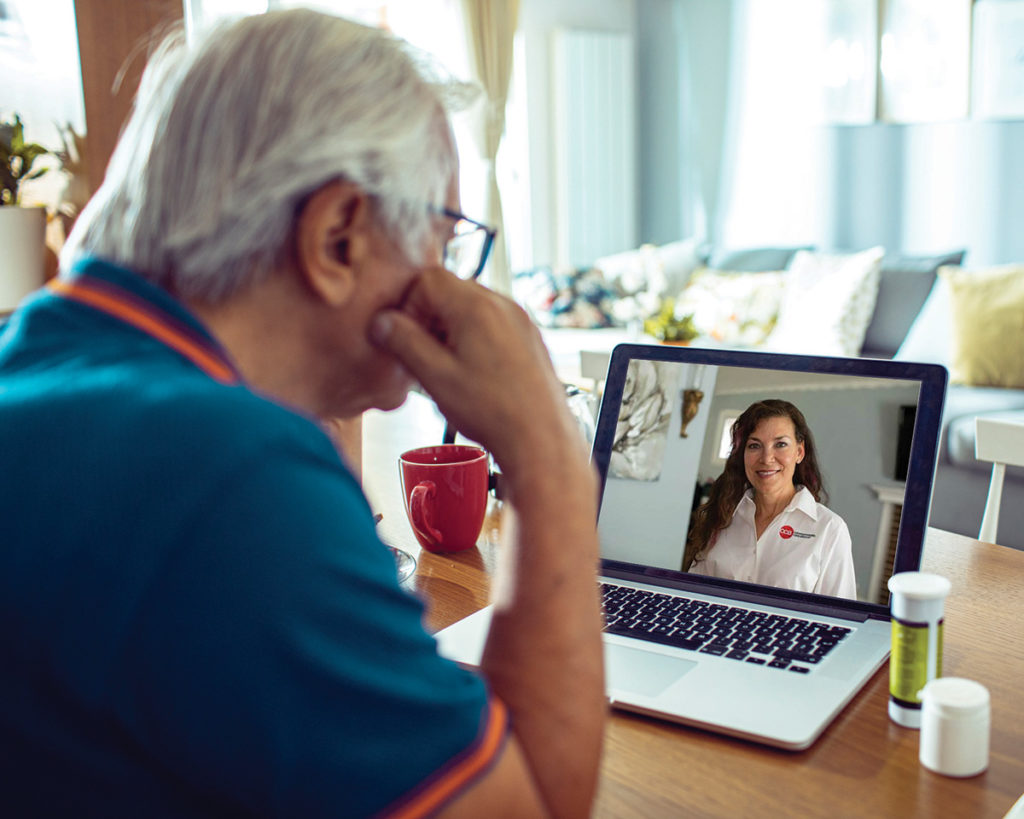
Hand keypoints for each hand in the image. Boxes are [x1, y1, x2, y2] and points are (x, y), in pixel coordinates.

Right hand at [369, 267, 584, 479]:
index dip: (409, 306)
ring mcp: (520, 320)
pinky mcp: (529, 338)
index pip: (428, 279)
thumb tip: (382, 323)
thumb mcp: (434, 377)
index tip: (406, 336)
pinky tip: (472, 374)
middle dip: (429, 318)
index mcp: (476, 307)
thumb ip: (403, 342)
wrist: (541, 438)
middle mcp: (502, 305)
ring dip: (451, 330)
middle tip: (423, 355)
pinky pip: (493, 324)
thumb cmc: (494, 411)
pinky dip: (474, 339)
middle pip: (451, 290)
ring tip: (448, 369)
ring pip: (472, 308)